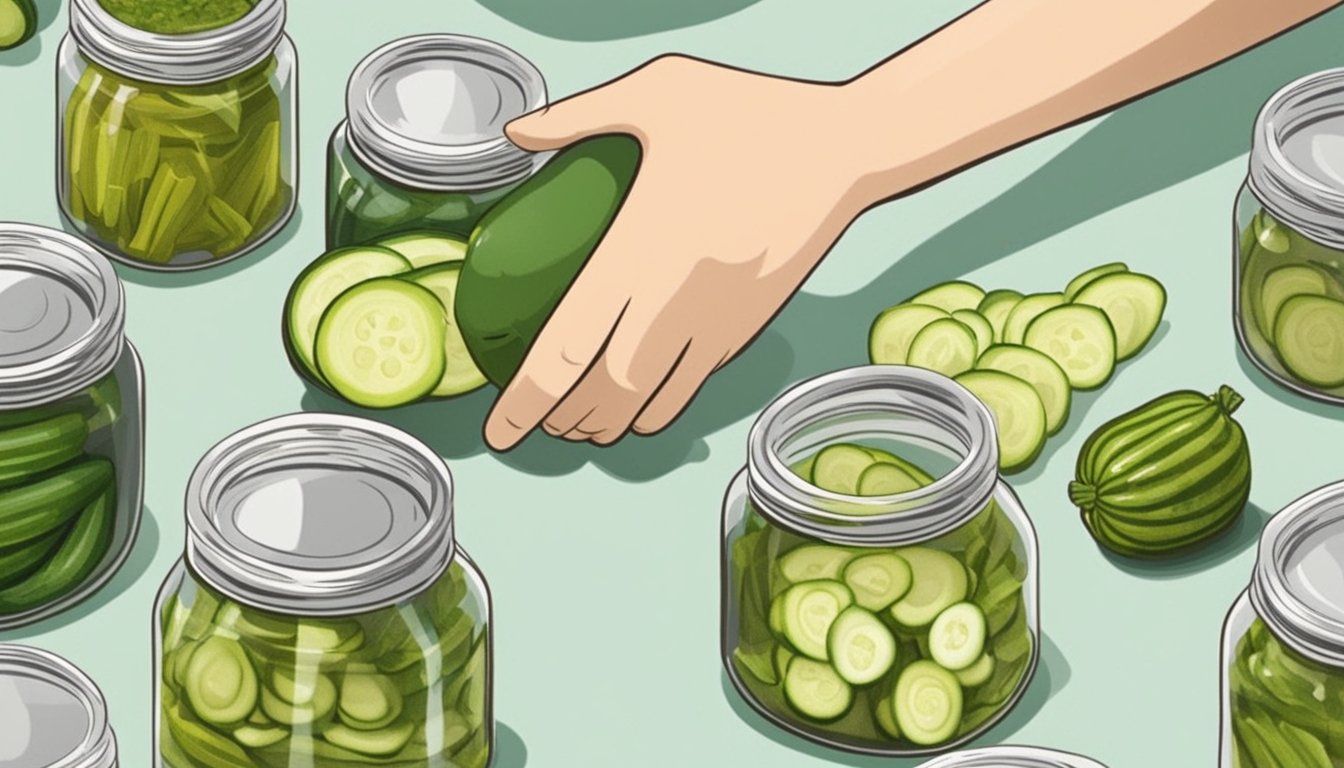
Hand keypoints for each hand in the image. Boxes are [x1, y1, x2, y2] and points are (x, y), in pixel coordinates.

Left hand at [483, 55, 876, 449]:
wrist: (844, 149)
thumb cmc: (752, 114)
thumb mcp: (661, 91)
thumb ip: (579, 115)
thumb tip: (515, 133)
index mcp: (637, 250)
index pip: (566, 350)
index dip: (525, 402)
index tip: (498, 432)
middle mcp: (671, 302)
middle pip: (601, 396)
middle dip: (561, 424)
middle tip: (535, 424)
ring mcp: (712, 324)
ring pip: (648, 404)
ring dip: (607, 427)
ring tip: (579, 426)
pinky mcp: (744, 329)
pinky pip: (690, 388)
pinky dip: (655, 411)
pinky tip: (636, 407)